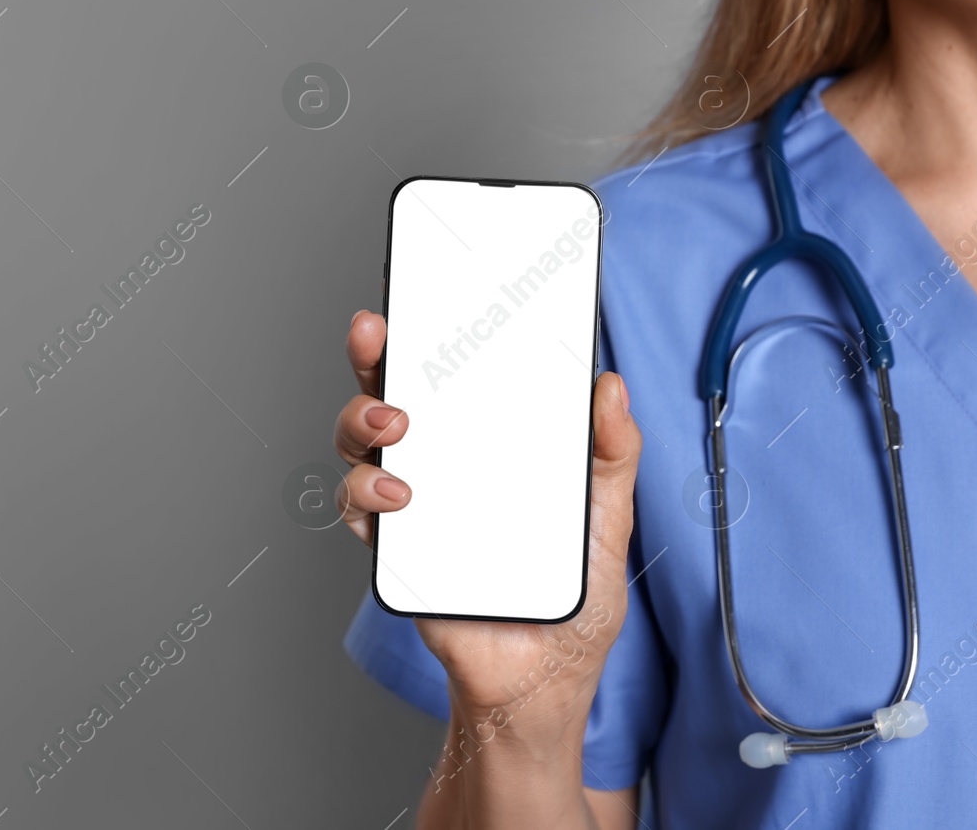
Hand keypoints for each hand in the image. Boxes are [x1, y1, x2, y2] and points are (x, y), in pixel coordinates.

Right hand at [333, 309, 642, 736]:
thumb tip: (610, 386)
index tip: (425, 292)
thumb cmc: (574, 599)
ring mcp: (417, 505)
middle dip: (374, 355)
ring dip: (362, 421)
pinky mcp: (398, 551)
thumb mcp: (610, 517)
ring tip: (396, 426)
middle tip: (379, 336)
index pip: (455, 376)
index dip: (434, 330)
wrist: (543, 684)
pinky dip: (367, 497)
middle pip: (392, 394)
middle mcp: (445, 465)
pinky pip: (362, 513)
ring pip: (362, 445)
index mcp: (492, 445)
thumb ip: (614, 454)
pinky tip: (400, 499)